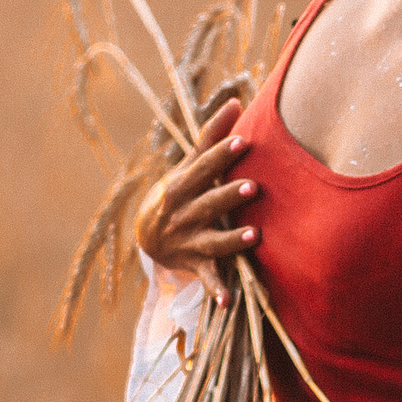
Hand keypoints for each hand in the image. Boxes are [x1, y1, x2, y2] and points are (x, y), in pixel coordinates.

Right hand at [134, 99, 259, 305]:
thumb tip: (237, 100)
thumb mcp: (189, 166)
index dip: (221, 156)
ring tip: (254, 236)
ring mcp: (189, 241)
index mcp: (182, 186)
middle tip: (254, 187)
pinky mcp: (195, 265)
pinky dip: (217, 291)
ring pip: (213, 241)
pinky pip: (208, 279)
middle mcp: (184, 214)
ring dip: (232, 240)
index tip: (243, 142)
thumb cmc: (179, 193)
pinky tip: (228, 301)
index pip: (203, 169)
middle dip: (228, 195)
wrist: (147, 236)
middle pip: (209, 203)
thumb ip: (212, 136)